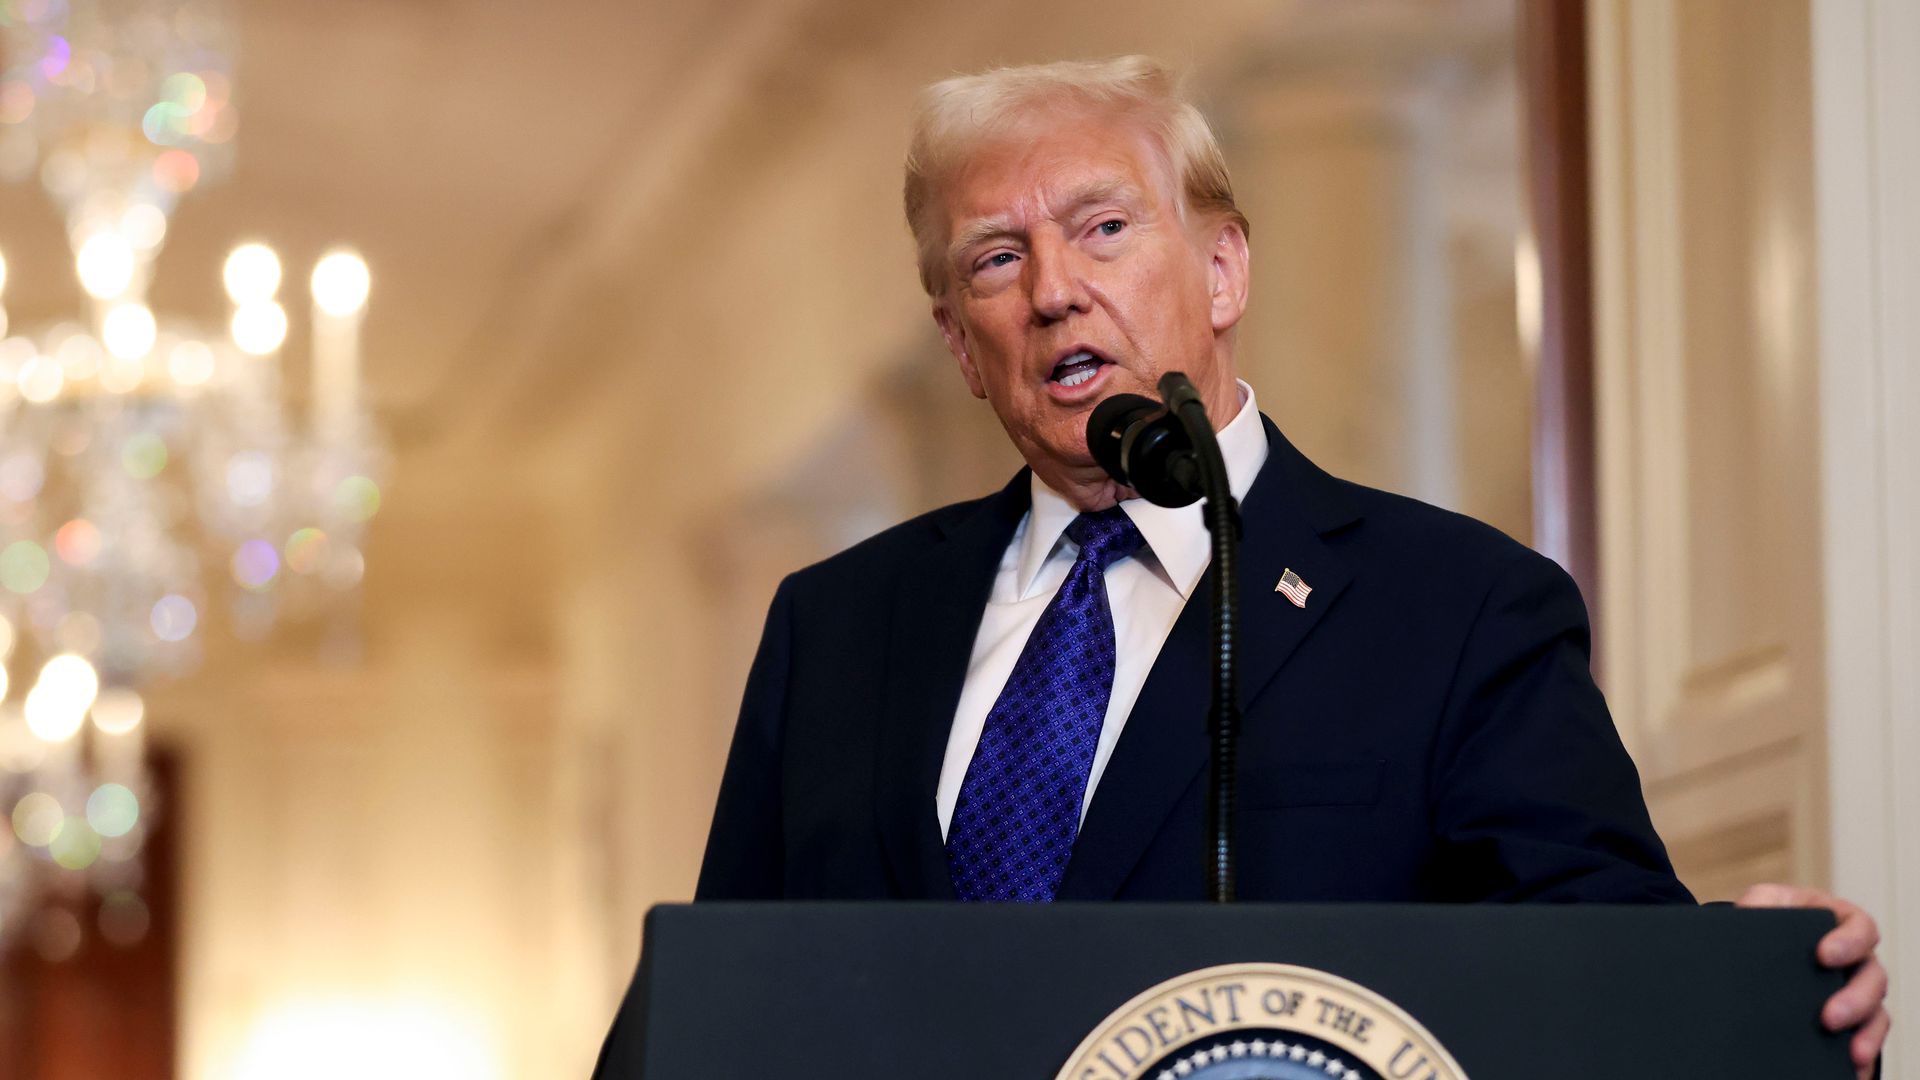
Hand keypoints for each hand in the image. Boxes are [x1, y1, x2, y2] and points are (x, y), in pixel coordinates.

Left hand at [1739, 884, 1888, 1078]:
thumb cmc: (1768, 918)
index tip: (1824, 955)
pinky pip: (1866, 1037)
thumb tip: (1747, 920)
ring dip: (1864, 1033)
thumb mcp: (1762, 905)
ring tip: (1850, 1053)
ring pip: (1875, 1011)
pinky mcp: (1853, 1017)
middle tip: (1829, 1017)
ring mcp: (1856, 988)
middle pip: (1873, 977)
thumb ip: (1759, 906)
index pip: (1860, 927)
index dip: (1849, 941)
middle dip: (1854, 999)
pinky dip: (1862, 1055)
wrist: (1758, 946)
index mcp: (1839, 923)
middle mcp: (1857, 958)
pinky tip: (1852, 1070)